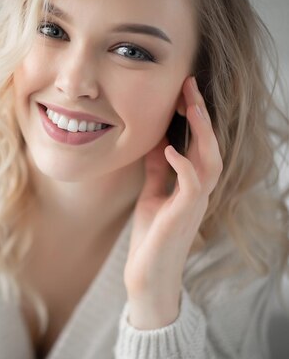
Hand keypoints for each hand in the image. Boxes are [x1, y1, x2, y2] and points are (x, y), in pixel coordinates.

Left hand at [124, 76, 222, 328]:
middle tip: (190, 85)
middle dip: (201, 114)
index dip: (193, 116)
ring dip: (202, 132)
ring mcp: (195, 202)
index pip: (197, 142)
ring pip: (210, 159)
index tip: (182, 89)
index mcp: (192, 184)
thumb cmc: (152, 236)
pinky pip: (192, 183)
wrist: (149, 273)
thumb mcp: (152, 194)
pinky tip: (170, 147)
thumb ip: (158, 170)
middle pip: (209, 144)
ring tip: (191, 105)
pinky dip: (183, 163)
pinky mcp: (185, 213)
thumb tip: (156, 142)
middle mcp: (199, 190)